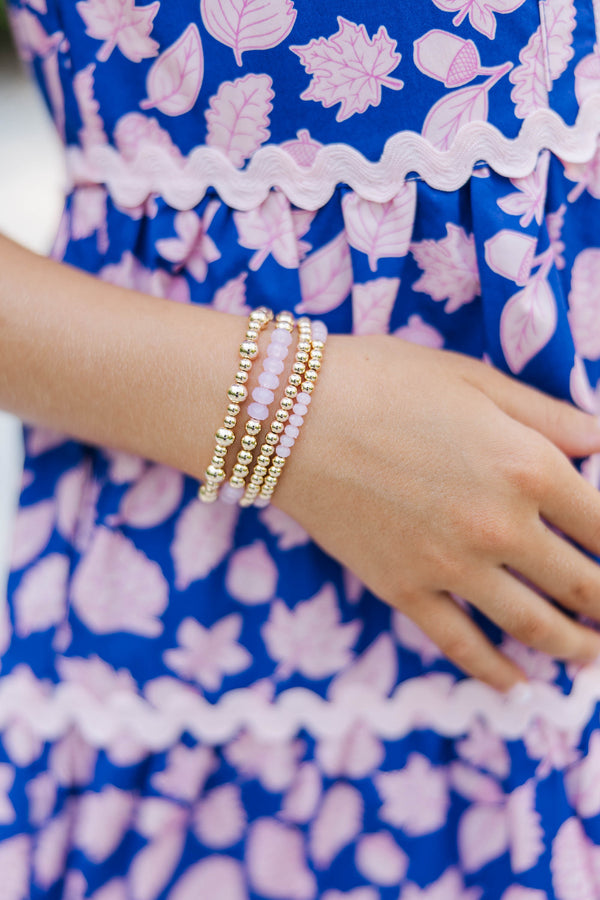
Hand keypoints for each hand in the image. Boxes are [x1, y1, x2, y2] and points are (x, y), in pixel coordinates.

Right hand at [274, 334, 599, 693]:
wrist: (287, 416)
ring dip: (575, 647)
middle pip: (584, 585)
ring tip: (591, 654)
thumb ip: (549, 415)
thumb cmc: (382, 380)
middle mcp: (501, 529)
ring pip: (534, 626)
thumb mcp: (475, 379)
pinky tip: (517, 687)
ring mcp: (451, 569)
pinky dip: (496, 674)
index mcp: (528, 467)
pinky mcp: (404, 591)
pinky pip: (461, 646)